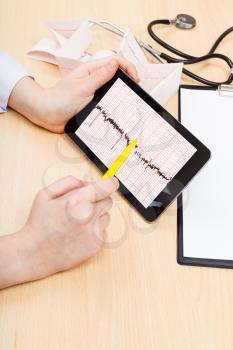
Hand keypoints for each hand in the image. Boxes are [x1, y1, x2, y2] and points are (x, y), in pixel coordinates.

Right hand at [0, 176, 118, 288]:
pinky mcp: (96, 245)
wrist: (34, 254)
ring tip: (77, 222)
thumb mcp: (46, 194)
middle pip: (108, 200)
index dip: (110, 183)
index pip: (106, 187)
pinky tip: (79, 234)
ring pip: (106, 216)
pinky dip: (94, 230)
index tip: (112, 183)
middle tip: (82, 206)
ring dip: (96, 216)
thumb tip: (88, 183)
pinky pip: (104, 231)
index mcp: (76, 201)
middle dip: (98, 200)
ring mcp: (93, 232)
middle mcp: (88, 216)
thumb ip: (68, 183)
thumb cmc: (39, 223)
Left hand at [8, 55, 138, 132]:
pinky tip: (119, 108)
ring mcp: (94, 91)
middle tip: (136, 88)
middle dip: (128, 79)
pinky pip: (108, 101)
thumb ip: (99, 76)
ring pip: (114, 88)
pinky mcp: (93, 103)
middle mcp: (94, 79)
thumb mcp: (82, 87)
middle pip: (117, 74)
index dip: (128, 67)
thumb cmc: (59, 99)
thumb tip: (115, 64)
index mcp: (91, 70)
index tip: (135, 79)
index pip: (115, 61)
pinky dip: (115, 103)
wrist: (48, 115)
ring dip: (122, 92)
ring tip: (130, 97)